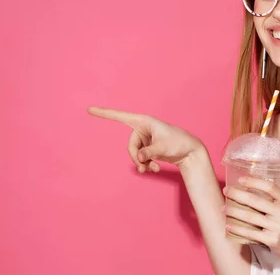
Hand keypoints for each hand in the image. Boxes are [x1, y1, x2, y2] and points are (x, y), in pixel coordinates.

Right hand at [87, 106, 204, 171]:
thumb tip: (138, 157)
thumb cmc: (179, 143)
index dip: (104, 113)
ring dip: (142, 164)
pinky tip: (155, 169)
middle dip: (136, 158)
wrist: (190, 151)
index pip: (120, 116)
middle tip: (145, 168)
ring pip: (135, 154)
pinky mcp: (148, 147)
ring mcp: (145, 138)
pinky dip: (146, 164)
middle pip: (130, 146)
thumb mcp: (163, 147)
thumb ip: (149, 152)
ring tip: (153, 170)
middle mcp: (143, 128)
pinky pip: (141, 158)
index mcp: (144, 121)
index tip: (89, 109)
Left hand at [223, 177, 279, 258]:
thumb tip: (250, 185)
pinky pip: (250, 233)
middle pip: (256, 201)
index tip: (240, 179)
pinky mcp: (271, 240)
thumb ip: (274, 198)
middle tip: (226, 190)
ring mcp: (277, 227)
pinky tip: (228, 226)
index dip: (254, 181)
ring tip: (224, 208)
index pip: (269, 187)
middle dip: (237, 194)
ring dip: (234, 211)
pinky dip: (237, 229)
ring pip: (250, 217)